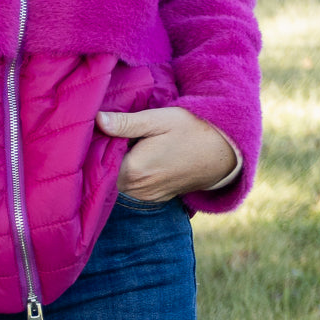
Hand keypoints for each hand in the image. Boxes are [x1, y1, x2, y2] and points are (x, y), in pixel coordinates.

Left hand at [97, 106, 236, 201]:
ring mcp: (147, 197)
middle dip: (104, 155)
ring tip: (124, 144)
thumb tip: (97, 120)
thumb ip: (126, 123)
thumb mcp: (159, 120)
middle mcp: (137, 190)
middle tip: (109, 134)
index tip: (96, 130)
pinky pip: (132, 188)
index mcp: (134, 171)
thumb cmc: (191, 130)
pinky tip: (136, 157)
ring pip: (118, 182)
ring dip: (117, 166)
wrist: (223, 152)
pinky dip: (129, 175)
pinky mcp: (155, 199)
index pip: (98, 161)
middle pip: (106, 173)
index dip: (95, 144)